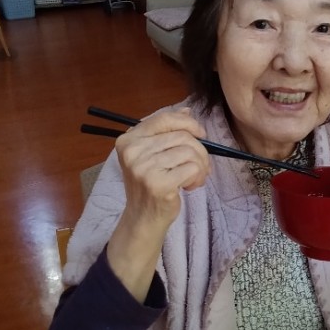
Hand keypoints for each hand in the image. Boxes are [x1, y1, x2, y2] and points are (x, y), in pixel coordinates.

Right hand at [106, 108, 209, 299]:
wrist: (143, 218)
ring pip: (190, 152)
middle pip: (182, 136)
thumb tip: (187, 111)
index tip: (200, 133)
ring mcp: (144, 168)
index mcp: (129, 139)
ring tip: (193, 177)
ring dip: (200, 166)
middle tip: (199, 166)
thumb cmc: (150, 185)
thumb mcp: (152, 154)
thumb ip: (166, 132)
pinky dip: (198, 177)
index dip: (188, 123)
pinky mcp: (159, 184)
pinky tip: (189, 186)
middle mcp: (133, 151)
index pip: (164, 119)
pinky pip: (193, 168)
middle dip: (199, 150)